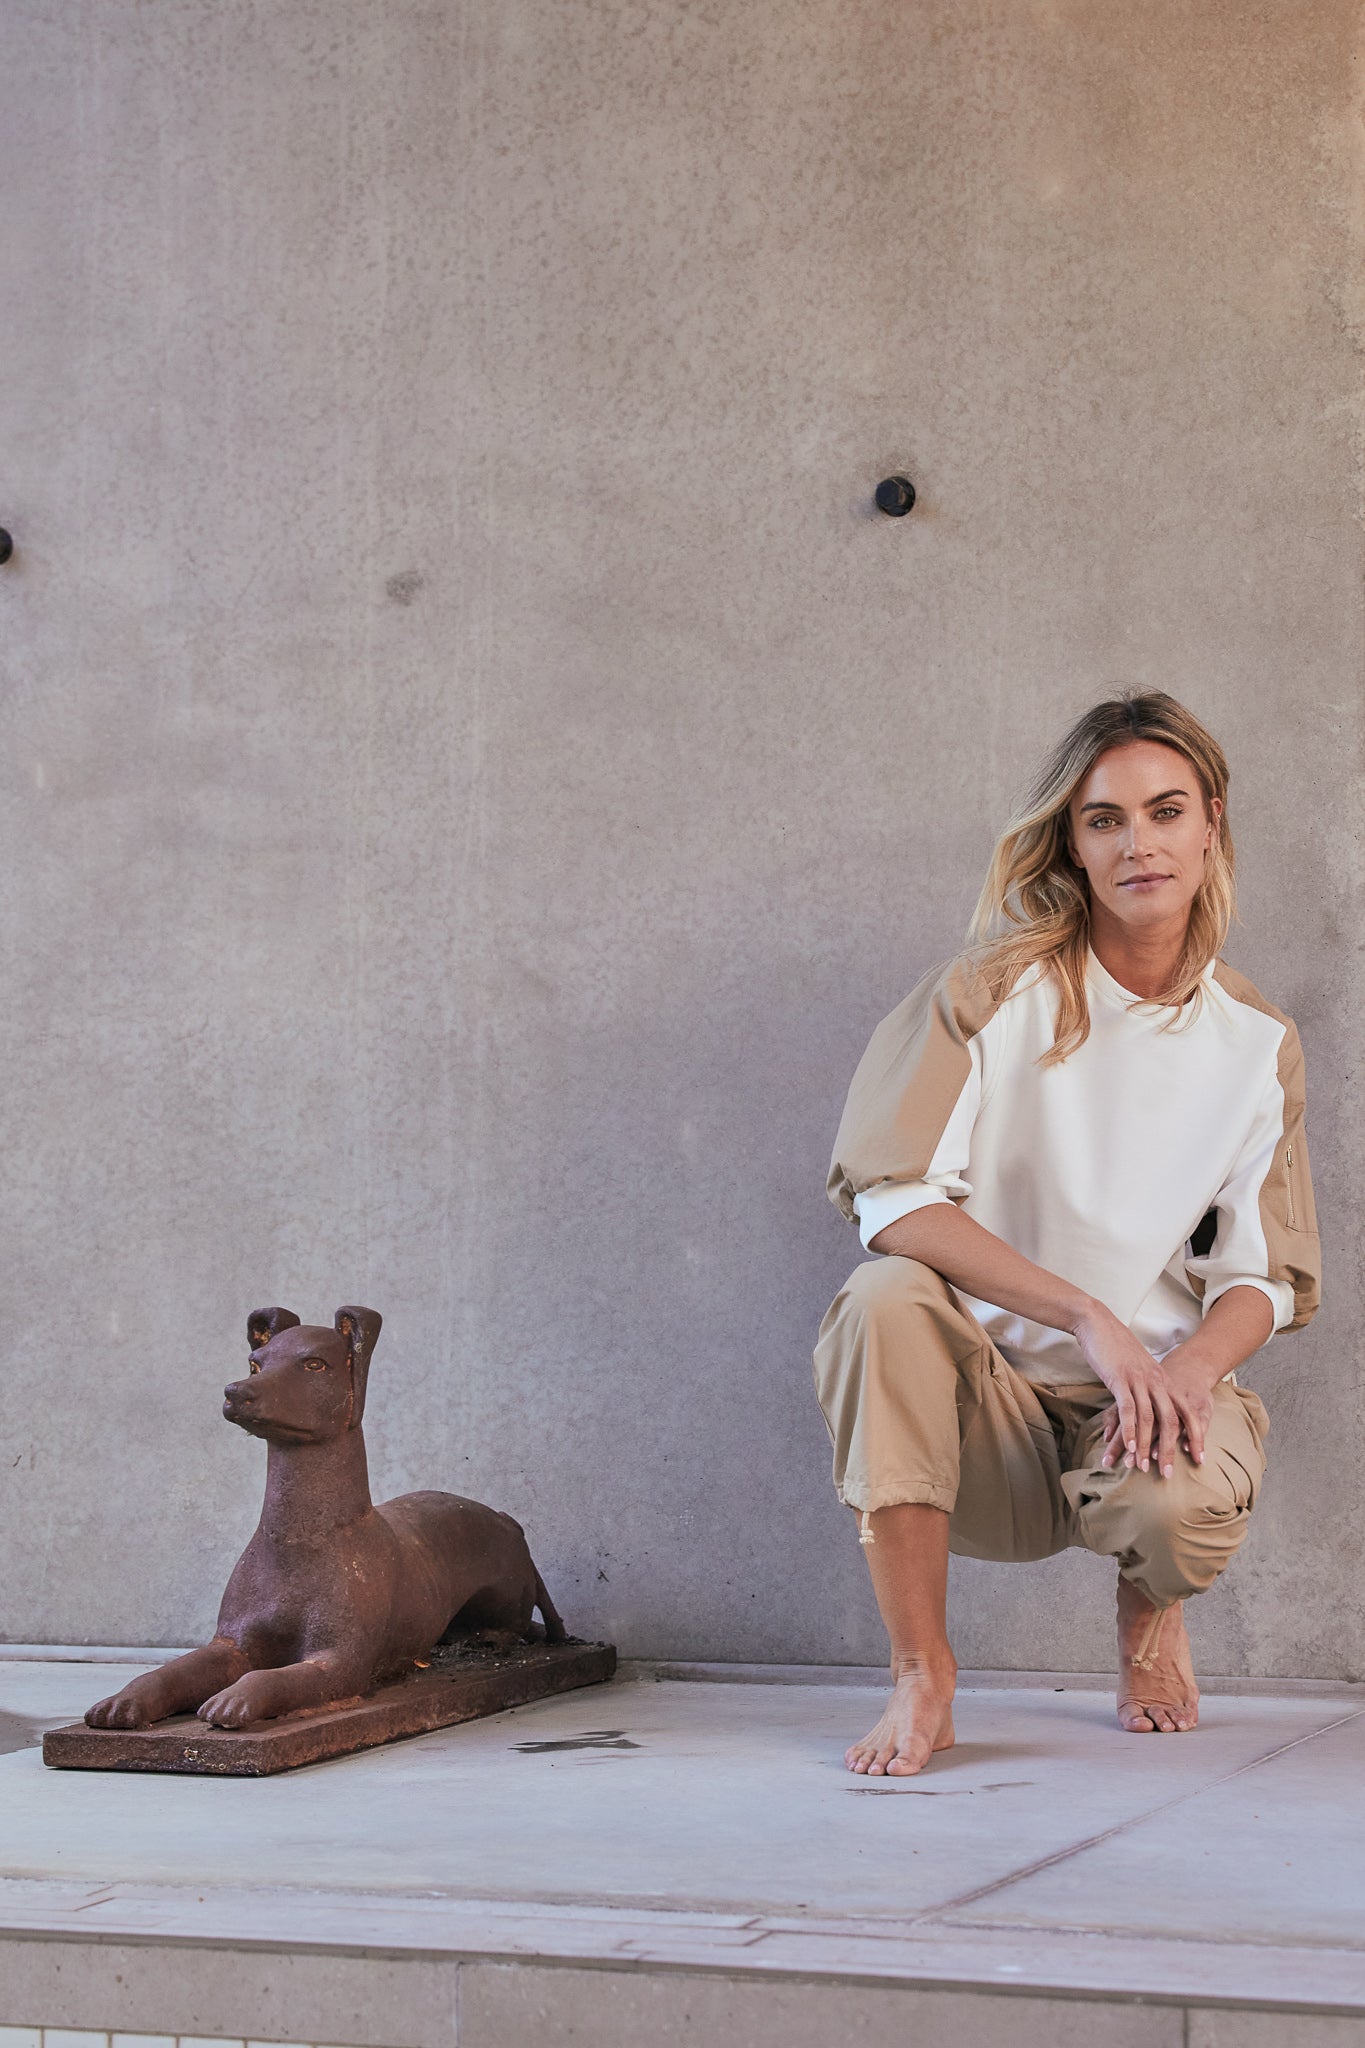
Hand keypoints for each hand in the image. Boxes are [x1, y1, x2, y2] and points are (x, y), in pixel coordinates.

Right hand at [1073, 1303, 1205, 1477]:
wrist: (1098, 1323)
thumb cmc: (1117, 1348)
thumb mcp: (1140, 1368)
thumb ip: (1148, 1386)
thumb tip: (1150, 1408)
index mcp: (1163, 1380)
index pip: (1186, 1413)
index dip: (1194, 1437)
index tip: (1198, 1459)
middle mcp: (1156, 1381)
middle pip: (1170, 1421)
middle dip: (1170, 1450)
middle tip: (1167, 1474)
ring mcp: (1139, 1380)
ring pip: (1148, 1419)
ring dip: (1145, 1446)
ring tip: (1142, 1467)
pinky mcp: (1120, 1379)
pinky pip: (1128, 1409)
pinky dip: (1129, 1430)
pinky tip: (1127, 1446)